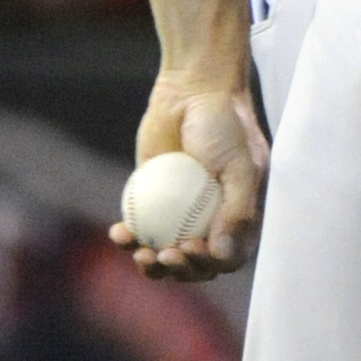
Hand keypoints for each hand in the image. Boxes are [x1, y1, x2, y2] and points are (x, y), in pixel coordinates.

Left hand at [108, 78, 268, 281]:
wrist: (192, 91)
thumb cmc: (225, 126)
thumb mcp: (241, 167)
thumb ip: (238, 212)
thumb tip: (223, 258)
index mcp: (238, 218)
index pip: (225, 259)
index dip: (208, 265)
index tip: (189, 249)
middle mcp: (211, 221)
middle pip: (194, 264)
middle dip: (179, 269)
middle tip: (164, 255)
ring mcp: (180, 213)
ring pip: (164, 252)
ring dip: (151, 262)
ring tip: (139, 253)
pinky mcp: (152, 200)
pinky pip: (140, 227)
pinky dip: (129, 236)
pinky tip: (119, 234)